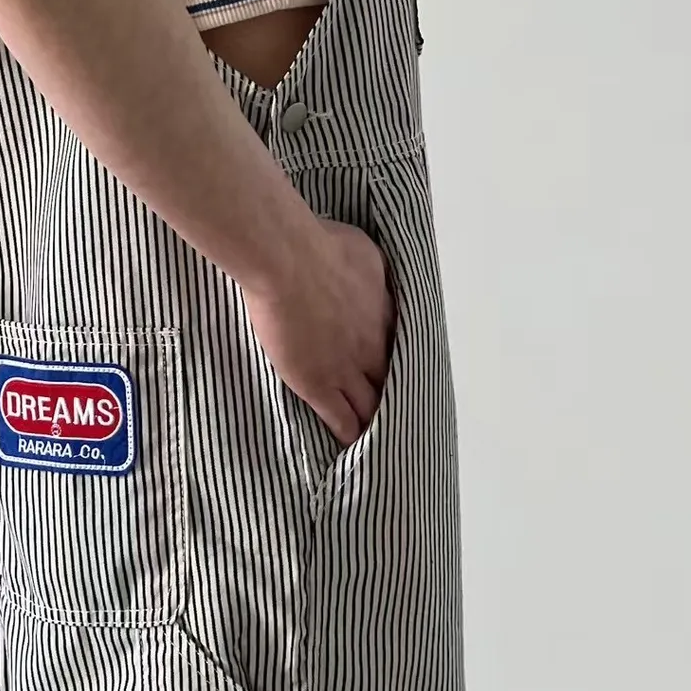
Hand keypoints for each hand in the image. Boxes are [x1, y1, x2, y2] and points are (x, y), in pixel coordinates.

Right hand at [243, 216, 395, 445]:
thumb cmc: (323, 245)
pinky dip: (349, 433)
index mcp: (386, 315)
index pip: (401, 349)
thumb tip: (373, 273)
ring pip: (370, 406)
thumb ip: (374, 271)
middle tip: (395, 410)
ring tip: (376, 434)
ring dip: (373, 419)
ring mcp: (346, 369)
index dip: (398, 362)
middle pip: (391, 382)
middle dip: (393, 396)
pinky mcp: (318, 384)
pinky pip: (340, 419)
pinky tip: (351, 444)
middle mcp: (373, 348)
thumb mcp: (367, 252)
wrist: (288, 261)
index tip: (397, 369)